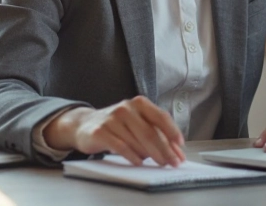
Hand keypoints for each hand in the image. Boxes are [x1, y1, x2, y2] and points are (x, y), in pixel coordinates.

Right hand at [43, 96, 185, 166]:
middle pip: (150, 132)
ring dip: (150, 155)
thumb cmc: (116, 125)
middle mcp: (126, 108)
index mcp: (138, 103)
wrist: (85, 125)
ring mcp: (112, 119)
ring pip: (137, 141)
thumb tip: (176, 150)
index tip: (180, 145)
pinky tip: (139, 162)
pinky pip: (121, 147)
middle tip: (172, 161)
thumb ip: (155, 133)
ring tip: (158, 163)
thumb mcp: (136, 123)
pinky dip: (132, 156)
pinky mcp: (100, 131)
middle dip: (164, 149)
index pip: (160, 117)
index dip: (172, 131)